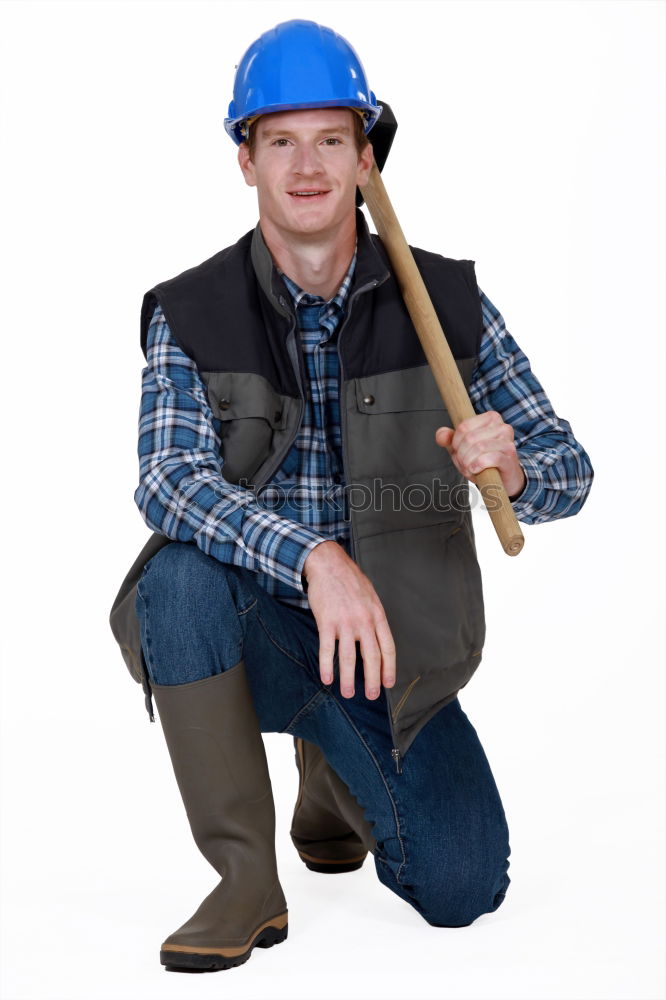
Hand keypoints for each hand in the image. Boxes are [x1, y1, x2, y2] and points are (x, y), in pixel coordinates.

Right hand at [303, 541, 395, 699]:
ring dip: (349, 679)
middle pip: (372, 656)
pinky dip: (327, 666)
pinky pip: (328, 649)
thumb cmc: (350, 580)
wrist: (328, 563)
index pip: (388, 647)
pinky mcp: (327, 622)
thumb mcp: (370, 596)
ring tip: (348, 693)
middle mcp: (364, 621)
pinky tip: (327, 678)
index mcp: (377, 615)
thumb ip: (374, 617)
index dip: (389, 667)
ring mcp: (345, 622)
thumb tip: (377, 638)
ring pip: (349, 657)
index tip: (388, 682)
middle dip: (373, 679)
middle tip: (372, 695)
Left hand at [435, 410, 525, 499]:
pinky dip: (478, 466)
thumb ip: (449, 439)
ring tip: (469, 469)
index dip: (455, 442)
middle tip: (463, 464)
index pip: (464, 426)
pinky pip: (490, 458)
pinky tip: (476, 471)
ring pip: (479, 447)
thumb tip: (441, 436)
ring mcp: (508, 442)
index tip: (458, 452)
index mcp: (491, 418)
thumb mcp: (462, 448)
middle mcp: (502, 427)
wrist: (503, 479)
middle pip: (470, 438)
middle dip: (461, 455)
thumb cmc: (483, 460)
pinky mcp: (510, 457)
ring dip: (468, 463)